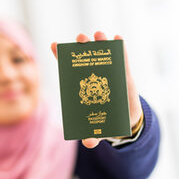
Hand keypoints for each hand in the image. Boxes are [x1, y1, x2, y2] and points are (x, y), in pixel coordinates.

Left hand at [50, 31, 142, 148]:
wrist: (125, 121)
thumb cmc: (105, 120)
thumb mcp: (98, 129)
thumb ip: (93, 136)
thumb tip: (89, 143)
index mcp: (84, 85)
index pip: (69, 68)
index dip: (61, 56)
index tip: (54, 45)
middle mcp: (95, 75)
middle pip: (86, 57)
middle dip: (82, 45)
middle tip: (80, 38)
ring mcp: (110, 72)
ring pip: (104, 54)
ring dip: (101, 42)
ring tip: (98, 35)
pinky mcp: (125, 74)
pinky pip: (123, 59)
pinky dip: (120, 48)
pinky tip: (118, 38)